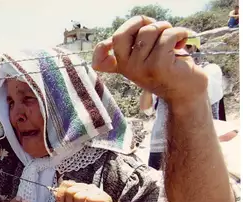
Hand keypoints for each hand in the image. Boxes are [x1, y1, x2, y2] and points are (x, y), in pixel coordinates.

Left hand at [55, 181, 134, 201]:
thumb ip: (66, 201)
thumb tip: (54, 193)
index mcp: (80, 188)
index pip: (66, 184)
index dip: (60, 194)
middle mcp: (88, 187)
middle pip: (71, 190)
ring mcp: (97, 191)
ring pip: (78, 196)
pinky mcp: (104, 197)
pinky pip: (89, 200)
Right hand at [92, 16, 207, 106]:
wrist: (187, 92)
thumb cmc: (169, 68)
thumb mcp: (147, 56)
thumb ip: (135, 43)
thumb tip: (137, 23)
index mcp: (122, 66)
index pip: (101, 54)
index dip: (101, 48)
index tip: (110, 45)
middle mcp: (127, 69)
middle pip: (122, 34)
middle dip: (141, 22)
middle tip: (158, 29)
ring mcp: (141, 68)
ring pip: (148, 31)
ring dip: (166, 27)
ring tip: (175, 38)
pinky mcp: (158, 66)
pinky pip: (167, 36)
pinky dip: (180, 33)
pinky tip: (183, 41)